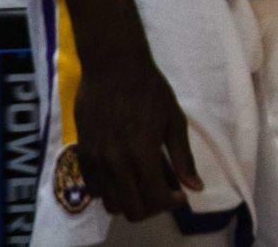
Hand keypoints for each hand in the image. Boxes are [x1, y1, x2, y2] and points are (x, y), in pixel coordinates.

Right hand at [72, 48, 201, 221]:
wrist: (113, 68)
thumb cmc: (151, 90)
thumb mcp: (174, 121)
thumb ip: (183, 158)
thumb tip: (195, 187)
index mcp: (143, 154)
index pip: (155, 199)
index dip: (170, 203)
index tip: (179, 195)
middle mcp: (116, 163)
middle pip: (131, 209)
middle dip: (151, 208)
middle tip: (162, 193)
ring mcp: (96, 161)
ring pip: (111, 203)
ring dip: (130, 201)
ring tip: (144, 186)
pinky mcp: (82, 154)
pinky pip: (94, 188)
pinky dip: (111, 190)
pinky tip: (125, 175)